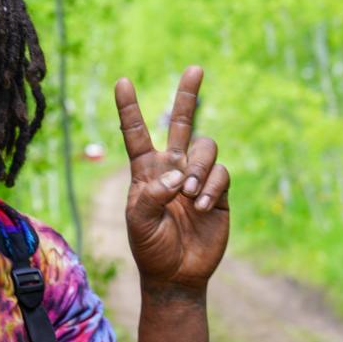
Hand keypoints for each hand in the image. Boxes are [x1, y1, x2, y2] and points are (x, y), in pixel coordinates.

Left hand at [115, 66, 229, 293]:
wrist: (177, 273)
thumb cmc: (150, 246)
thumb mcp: (138, 221)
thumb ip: (151, 194)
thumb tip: (177, 173)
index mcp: (146, 169)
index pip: (136, 132)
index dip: (129, 107)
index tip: (121, 81)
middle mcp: (172, 166)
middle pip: (181, 122)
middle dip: (188, 95)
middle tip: (195, 68)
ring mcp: (197, 176)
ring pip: (205, 147)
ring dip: (199, 166)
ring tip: (190, 194)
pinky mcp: (218, 191)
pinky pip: (221, 173)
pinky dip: (211, 186)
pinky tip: (202, 206)